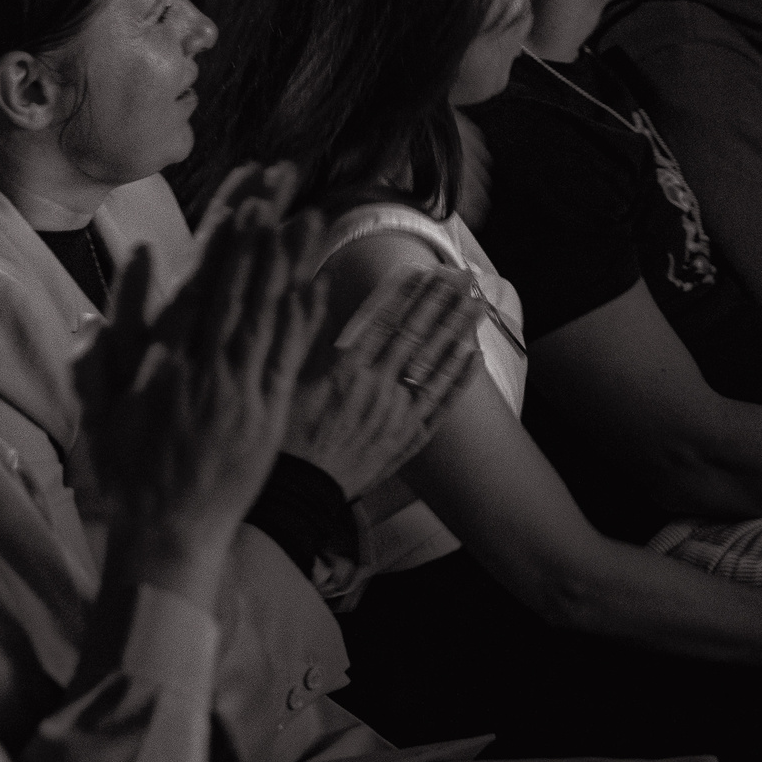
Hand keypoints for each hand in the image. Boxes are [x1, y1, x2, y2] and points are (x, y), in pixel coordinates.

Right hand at [79, 179, 321, 562]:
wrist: (167, 533)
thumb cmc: (128, 469)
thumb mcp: (99, 402)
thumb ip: (104, 340)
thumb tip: (121, 279)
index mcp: (166, 363)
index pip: (200, 287)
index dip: (224, 242)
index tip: (243, 200)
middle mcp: (208, 371)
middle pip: (240, 290)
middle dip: (261, 235)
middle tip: (282, 189)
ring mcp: (242, 393)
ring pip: (270, 317)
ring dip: (289, 266)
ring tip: (307, 219)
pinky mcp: (268, 415)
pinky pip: (289, 359)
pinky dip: (303, 322)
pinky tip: (316, 286)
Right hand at [286, 265, 485, 497]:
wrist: (298, 492)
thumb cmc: (285, 434)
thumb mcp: (284, 377)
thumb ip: (305, 330)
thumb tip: (317, 286)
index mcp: (348, 370)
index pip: (387, 320)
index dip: (409, 292)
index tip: (427, 269)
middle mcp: (379, 389)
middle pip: (418, 337)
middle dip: (441, 303)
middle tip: (463, 277)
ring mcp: (398, 416)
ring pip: (436, 367)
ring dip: (458, 333)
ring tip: (477, 305)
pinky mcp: (407, 440)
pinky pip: (441, 406)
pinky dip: (458, 382)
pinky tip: (474, 358)